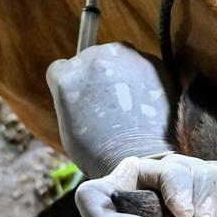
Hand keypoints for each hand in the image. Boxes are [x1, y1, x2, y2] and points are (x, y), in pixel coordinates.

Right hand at [47, 42, 175, 177]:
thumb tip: (82, 90)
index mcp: (64, 75)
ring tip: (130, 104)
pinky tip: (146, 103)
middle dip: (99, 77)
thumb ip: (70, 98)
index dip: (75, 85)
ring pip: (119, 58)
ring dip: (123, 73)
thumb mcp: (68, 125)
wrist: (140, 158)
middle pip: (93, 59)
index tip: (84, 99)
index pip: (64, 68)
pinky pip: (144, 65)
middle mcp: (92, 58)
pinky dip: (145, 79)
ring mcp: (124, 57)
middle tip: (110, 103)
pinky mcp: (152, 62)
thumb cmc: (99, 153)